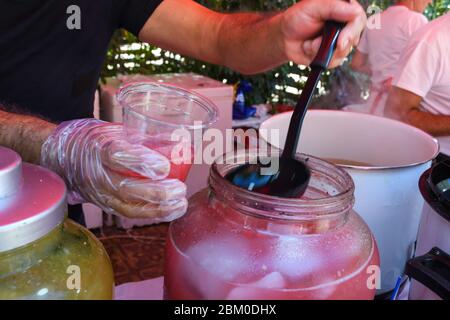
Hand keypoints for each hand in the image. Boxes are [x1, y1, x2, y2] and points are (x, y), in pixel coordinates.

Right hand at [41, 119, 186, 221]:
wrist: (63, 157)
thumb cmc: (94, 140)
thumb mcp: (112, 130)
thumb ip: (139, 138)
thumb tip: (178, 140)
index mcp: (98, 148)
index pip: (118, 157)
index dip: (142, 162)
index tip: (165, 166)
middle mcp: (97, 174)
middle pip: (126, 188)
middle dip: (157, 193)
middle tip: (180, 189)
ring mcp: (100, 194)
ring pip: (128, 207)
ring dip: (158, 209)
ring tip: (180, 204)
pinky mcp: (105, 205)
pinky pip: (129, 213)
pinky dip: (152, 214)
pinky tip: (171, 212)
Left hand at [281, 0, 365, 66]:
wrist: (284, 39)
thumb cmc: (296, 19)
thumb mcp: (312, 7)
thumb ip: (333, 7)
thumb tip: (355, 11)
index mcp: (342, 9)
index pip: (358, 18)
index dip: (352, 31)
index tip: (341, 41)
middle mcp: (344, 25)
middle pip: (355, 36)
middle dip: (340, 43)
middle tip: (330, 46)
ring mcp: (339, 41)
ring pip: (344, 51)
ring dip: (324, 50)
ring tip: (311, 43)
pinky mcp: (333, 55)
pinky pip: (334, 62)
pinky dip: (320, 58)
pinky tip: (311, 50)